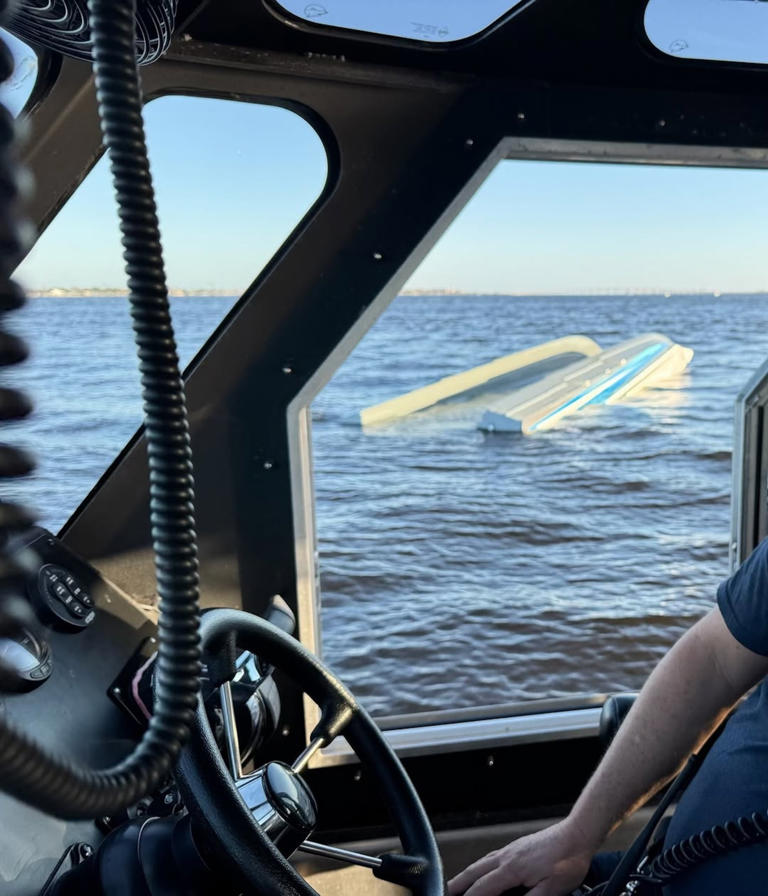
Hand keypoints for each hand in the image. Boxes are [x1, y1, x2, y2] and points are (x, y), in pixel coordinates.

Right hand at [446, 820, 592, 895]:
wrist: (576, 834)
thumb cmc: (567, 862)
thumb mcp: (552, 889)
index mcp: (512, 869)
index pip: (483, 889)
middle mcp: (507, 857)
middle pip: (475, 872)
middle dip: (459, 884)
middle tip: (445, 892)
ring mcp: (512, 849)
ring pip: (482, 862)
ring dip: (467, 874)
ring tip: (458, 883)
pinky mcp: (518, 847)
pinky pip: (491, 857)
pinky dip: (480, 865)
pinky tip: (484, 868)